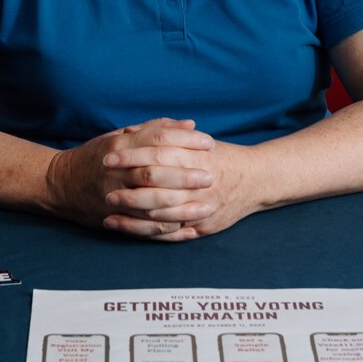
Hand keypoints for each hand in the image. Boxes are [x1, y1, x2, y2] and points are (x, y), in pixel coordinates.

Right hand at [44, 118, 215, 238]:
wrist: (59, 183)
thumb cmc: (96, 156)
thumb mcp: (121, 136)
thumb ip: (155, 129)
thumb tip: (190, 124)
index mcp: (121, 145)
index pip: (158, 139)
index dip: (186, 141)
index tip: (209, 143)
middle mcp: (117, 170)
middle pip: (156, 172)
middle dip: (186, 176)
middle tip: (211, 177)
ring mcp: (114, 196)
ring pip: (151, 203)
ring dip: (181, 208)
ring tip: (206, 208)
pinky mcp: (112, 218)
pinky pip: (143, 227)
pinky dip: (166, 230)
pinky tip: (187, 230)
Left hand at [108, 137, 264, 239]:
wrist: (259, 178)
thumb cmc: (222, 157)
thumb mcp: (195, 141)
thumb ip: (164, 134)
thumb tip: (129, 131)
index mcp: (194, 155)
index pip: (156, 152)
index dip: (130, 155)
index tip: (107, 156)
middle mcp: (197, 181)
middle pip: (156, 183)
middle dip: (127, 186)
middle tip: (103, 187)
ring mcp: (200, 205)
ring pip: (160, 211)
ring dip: (132, 212)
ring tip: (108, 209)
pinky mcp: (202, 224)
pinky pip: (171, 230)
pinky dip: (147, 230)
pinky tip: (127, 228)